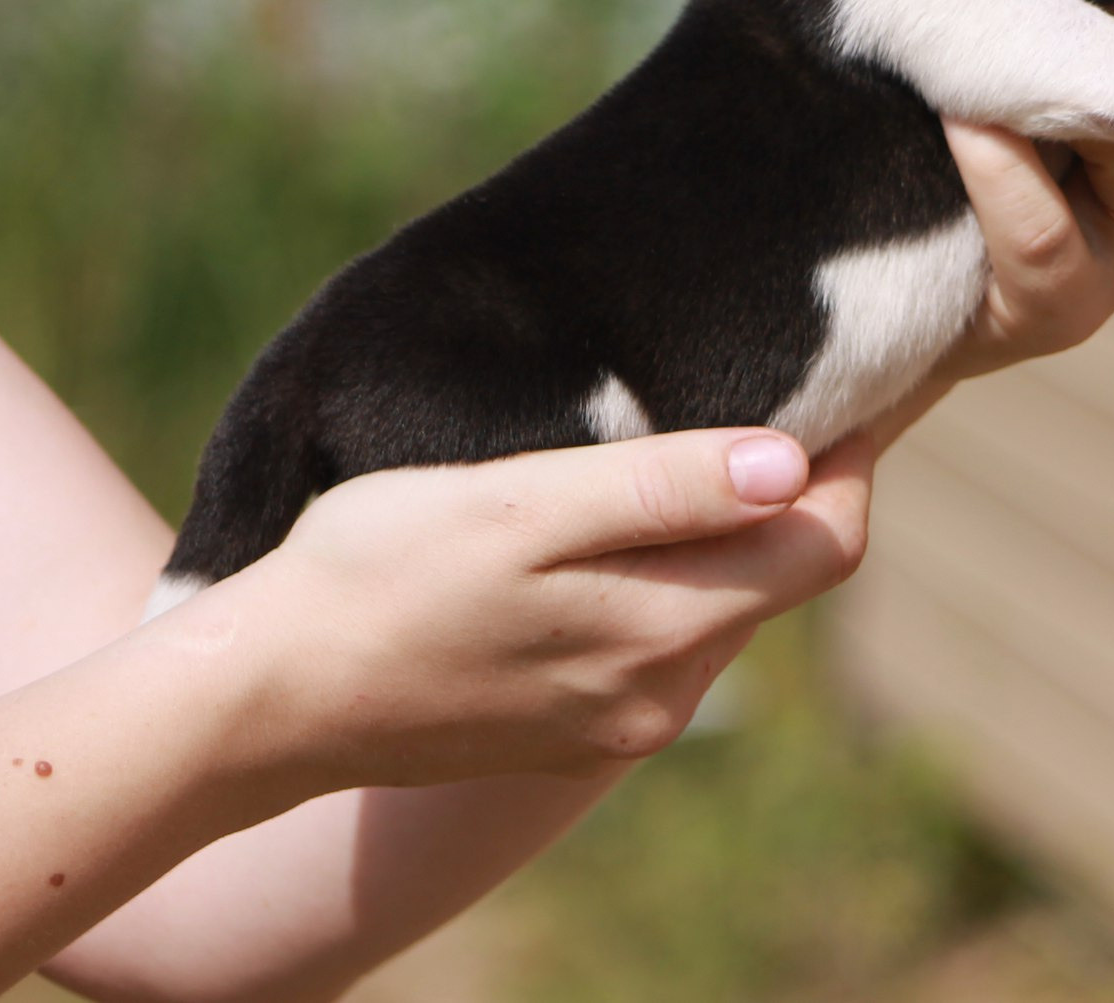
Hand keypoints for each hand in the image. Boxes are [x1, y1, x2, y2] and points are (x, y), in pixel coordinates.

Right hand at [172, 424, 849, 789]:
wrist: (263, 699)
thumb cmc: (378, 573)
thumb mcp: (519, 506)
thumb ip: (660, 490)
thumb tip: (792, 468)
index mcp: (666, 631)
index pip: (829, 541)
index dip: (851, 456)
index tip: (843, 382)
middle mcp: (664, 694)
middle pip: (788, 575)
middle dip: (800, 487)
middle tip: (778, 388)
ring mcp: (620, 723)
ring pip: (728, 607)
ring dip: (731, 534)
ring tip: (688, 450)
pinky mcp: (575, 731)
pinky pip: (666, 643)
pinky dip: (672, 579)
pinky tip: (617, 530)